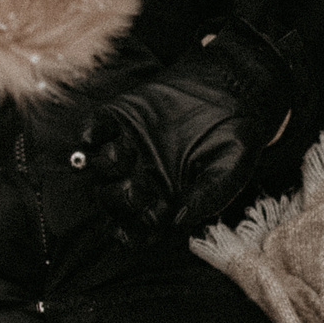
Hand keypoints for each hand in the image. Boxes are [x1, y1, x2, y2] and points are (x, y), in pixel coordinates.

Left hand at [72, 9, 304, 242]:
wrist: (231, 89)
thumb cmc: (233, 136)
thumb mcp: (231, 170)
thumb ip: (210, 197)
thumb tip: (180, 223)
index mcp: (164, 198)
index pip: (138, 226)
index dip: (130, 233)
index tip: (130, 231)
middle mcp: (140, 177)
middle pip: (114, 200)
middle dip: (120, 199)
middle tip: (139, 188)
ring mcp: (127, 147)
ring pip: (100, 168)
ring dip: (105, 167)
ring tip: (124, 155)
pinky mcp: (120, 118)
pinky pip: (95, 129)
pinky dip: (90, 133)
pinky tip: (95, 137)